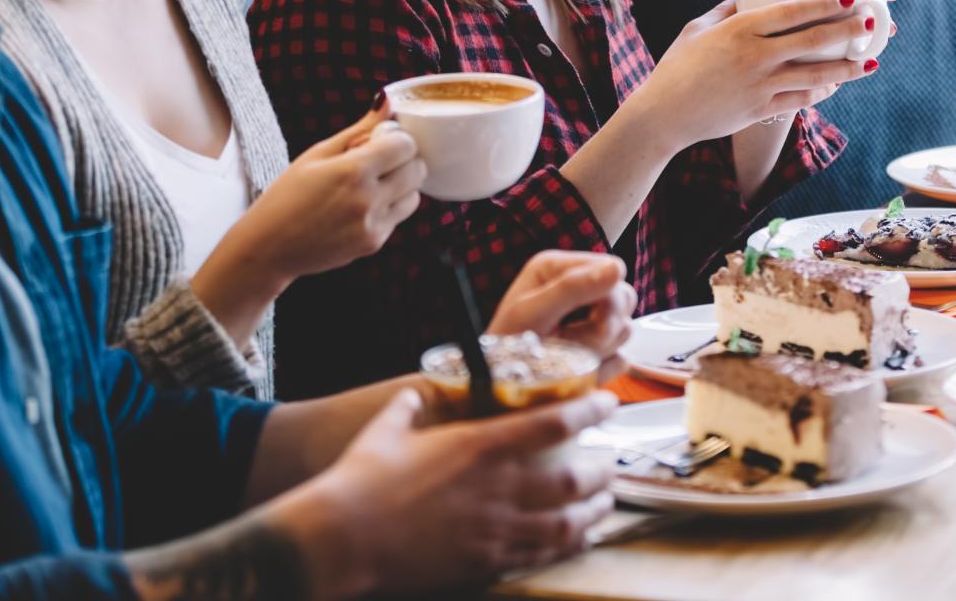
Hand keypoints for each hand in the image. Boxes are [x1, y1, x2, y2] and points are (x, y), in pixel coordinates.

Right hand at [206, 105, 425, 296]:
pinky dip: (389, 207)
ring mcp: (373, 226)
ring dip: (401, 185)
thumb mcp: (318, 154)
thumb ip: (359, 129)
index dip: (396, 138)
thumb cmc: (287, 195)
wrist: (270, 246)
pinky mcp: (373, 244)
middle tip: (378, 161)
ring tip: (370, 185)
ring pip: (415, 195)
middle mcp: (367, 200)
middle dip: (403, 160)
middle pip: (417, 169)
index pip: (406, 145)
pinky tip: (360, 207)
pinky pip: (399, 217)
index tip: (381, 140)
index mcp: (352, 171)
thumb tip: (386, 100)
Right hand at [282, 388, 617, 595]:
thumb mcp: (388, 429)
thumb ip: (410, 408)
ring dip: (593, 512)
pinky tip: (574, 542)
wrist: (343, 538)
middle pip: (573, 479)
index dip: (588, 410)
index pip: (553, 423)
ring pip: (565, 523)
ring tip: (605, 505)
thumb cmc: (361, 478)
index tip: (610, 403)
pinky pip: (538, 555)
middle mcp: (498, 488)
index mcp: (479, 446)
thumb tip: (415, 394)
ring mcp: (494, 529)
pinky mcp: (484, 561)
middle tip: (612, 463)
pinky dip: (564, 547)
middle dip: (602, 471)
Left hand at [488, 251, 636, 381]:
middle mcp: (577, 288)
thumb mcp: (531, 313)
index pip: (613, 268)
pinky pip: (621, 358)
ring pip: (626, 329)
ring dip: (597, 348)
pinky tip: (576, 368)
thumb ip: (572, 288)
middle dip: (604, 325)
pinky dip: (602, 368)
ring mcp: (590, 320)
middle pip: (625, 297)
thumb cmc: (503, 344)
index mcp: (559, 268)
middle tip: (573, 342)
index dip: (609, 295)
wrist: (496, 386)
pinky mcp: (599, 349)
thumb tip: (615, 269)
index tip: (595, 320)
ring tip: (563, 355)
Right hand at [631, 0, 878, 149]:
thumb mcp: (696, 29)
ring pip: (815, 75)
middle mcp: (755, 56)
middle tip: (872, 23)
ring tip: (871, 61)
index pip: (793, 12)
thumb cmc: (677, 67)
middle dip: (848, 31)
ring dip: (847, 67)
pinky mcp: (761, 110)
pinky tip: (837, 85)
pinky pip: (801, 100)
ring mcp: (760, 85)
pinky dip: (823, 92)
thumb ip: (725, 11)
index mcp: (740, 30)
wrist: (665, 115)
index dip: (826, 5)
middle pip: (813, 41)